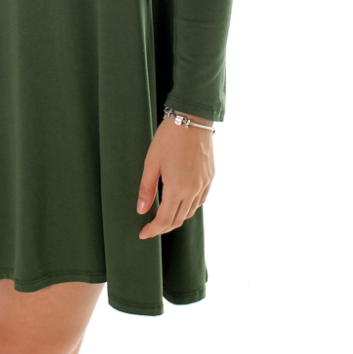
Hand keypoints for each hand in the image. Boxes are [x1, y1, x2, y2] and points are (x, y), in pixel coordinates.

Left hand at [136, 115, 213, 238]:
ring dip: (177, 218)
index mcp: (177, 188)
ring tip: (164, 217)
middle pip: (179, 219)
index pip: (165, 219)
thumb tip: (141, 210)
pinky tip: (181, 203)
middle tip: (151, 228)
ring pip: (191, 212)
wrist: (192, 119)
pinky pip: (200, 200)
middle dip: (164, 227)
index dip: (153, 230)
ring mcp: (204, 184)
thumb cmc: (169, 137)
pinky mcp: (210, 177)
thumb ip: (146, 188)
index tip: (143, 234)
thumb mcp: (151, 161)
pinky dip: (190, 207)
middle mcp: (194, 190)